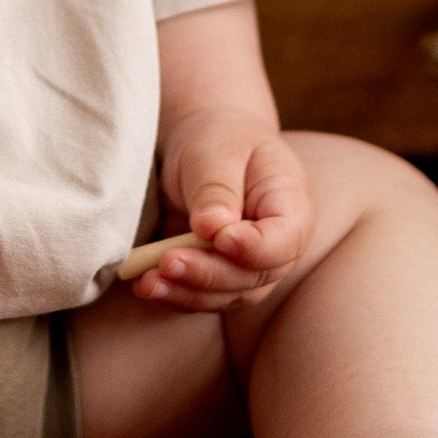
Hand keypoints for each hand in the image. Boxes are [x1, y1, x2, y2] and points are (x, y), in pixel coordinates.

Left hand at [136, 108, 315, 312]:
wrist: (208, 149)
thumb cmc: (221, 140)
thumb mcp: (218, 150)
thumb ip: (217, 188)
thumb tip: (212, 229)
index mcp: (292, 206)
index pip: (284, 240)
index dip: (254, 248)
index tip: (221, 239)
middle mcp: (277, 246)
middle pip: (252, 277)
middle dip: (208, 275)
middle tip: (168, 263)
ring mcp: (249, 268)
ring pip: (226, 295)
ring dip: (186, 293)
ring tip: (149, 281)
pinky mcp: (220, 278)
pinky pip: (202, 297)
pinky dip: (174, 295)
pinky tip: (145, 285)